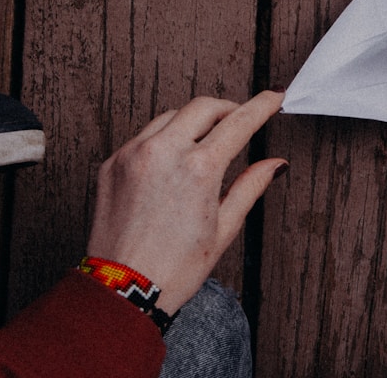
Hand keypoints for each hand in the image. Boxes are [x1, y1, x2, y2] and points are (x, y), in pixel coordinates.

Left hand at [86, 91, 287, 312]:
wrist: (122, 290)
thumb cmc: (173, 269)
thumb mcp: (224, 228)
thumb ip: (250, 186)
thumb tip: (274, 165)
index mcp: (199, 168)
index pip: (239, 121)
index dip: (261, 105)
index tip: (273, 97)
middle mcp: (164, 152)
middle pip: (204, 106)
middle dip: (227, 108)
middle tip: (239, 120)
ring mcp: (133, 154)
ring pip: (171, 115)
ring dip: (193, 121)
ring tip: (204, 142)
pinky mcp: (112, 163)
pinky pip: (144, 135)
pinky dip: (164, 139)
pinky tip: (172, 160)